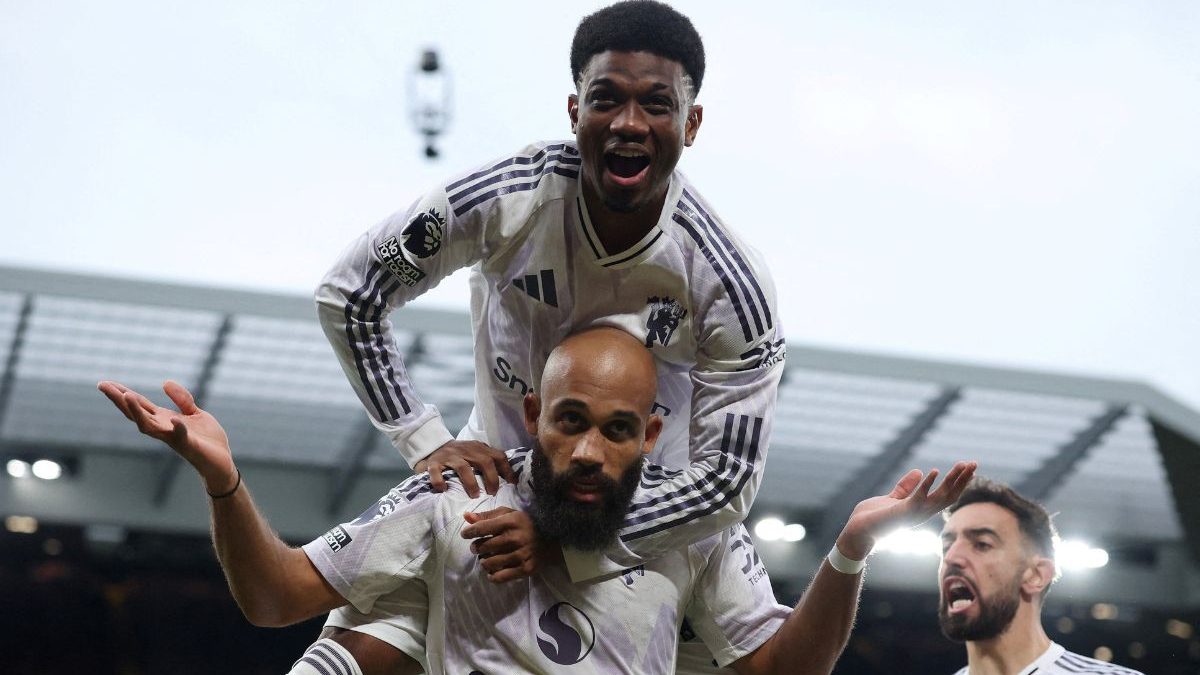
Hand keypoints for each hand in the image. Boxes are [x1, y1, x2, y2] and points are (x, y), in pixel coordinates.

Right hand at [97, 380, 236, 494]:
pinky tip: (173, 419)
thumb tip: (164, 382)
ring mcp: (174, 438)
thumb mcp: (195, 413)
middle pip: (136, 414)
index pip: (139, 404)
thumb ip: (182, 399)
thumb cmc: (206, 439)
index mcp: (164, 419)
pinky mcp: (190, 445)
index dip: (122, 393)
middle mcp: (163, 429)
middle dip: (120, 400)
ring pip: (149, 426)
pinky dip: (177, 429)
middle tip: (103, 386)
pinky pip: (181, 437)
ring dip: (138, 412)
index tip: (104, 382)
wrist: (222, 462)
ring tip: (127, 396)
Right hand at [415, 440, 514, 497]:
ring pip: (463, 467)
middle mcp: (466, 449)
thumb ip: (489, 462)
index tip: (512, 485)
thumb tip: (509, 481)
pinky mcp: (434, 462)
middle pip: (485, 461)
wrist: (432, 446)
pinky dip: (440, 481)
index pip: (498, 456)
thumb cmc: (459, 455)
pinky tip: (444, 490)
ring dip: (471, 483)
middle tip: (492, 493)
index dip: (507, 470)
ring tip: (475, 495)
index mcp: (479, 448)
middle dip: (492, 479)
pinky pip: (437, 472)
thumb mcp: (476, 454)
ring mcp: (450, 455)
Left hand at [461, 507, 547, 582]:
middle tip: (478, 547)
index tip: (465, 534)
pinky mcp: (525, 569)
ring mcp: (520, 555)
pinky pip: (500, 577)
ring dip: (484, 562)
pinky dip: (492, 576)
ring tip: (486, 558)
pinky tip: (492, 572)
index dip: (469, 532)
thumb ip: (487, 516)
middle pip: (483, 547)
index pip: (482, 528)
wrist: (551, 539)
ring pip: (489, 563)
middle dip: (476, 548)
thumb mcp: (508, 515)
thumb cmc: (525, 524)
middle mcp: (515, 538)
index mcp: (510, 521)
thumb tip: (466, 517)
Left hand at [837, 461, 977, 559]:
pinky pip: (919, 498)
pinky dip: (927, 484)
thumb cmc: (873, 518)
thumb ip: (905, 487)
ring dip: (952, 480)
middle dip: (962, 479)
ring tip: (963, 464)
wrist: (856, 532)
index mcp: (921, 509)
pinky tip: (933, 471)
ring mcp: (914, 514)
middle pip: (949, 496)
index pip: (946, 495)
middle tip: (975, 462)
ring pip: (940, 497)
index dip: (959, 483)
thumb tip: (918, 471)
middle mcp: (921, 513)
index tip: (969, 468)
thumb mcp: (893, 498)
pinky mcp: (902, 512)